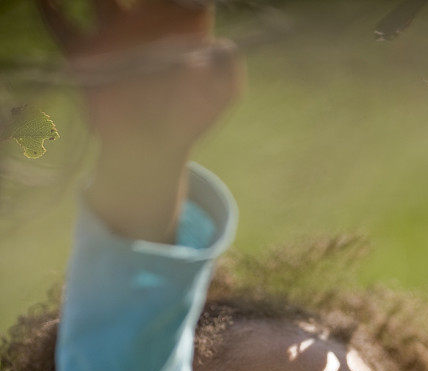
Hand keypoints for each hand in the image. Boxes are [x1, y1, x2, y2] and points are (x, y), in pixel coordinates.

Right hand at [38, 1, 242, 240]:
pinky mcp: (85, 55)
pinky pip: (60, 26)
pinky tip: (46, 2)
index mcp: (180, 20)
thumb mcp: (223, 93)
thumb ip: (228, 68)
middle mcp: (144, 18)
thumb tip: (220, 46)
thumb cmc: (192, 116)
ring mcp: (113, 33)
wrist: (152, 147)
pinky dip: (49, 10)